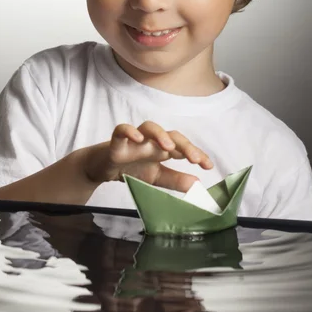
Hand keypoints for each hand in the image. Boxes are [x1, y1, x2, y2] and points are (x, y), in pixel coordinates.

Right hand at [86, 121, 213, 192]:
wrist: (103, 169)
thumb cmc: (132, 168)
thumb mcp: (157, 178)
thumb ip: (176, 181)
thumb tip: (198, 184)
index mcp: (163, 150)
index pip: (184, 148)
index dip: (197, 154)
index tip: (208, 166)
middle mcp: (152, 141)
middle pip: (171, 135)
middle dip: (185, 145)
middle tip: (195, 159)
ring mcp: (135, 140)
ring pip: (149, 126)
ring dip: (161, 135)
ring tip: (169, 147)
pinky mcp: (116, 142)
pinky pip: (121, 130)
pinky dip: (129, 131)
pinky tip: (137, 138)